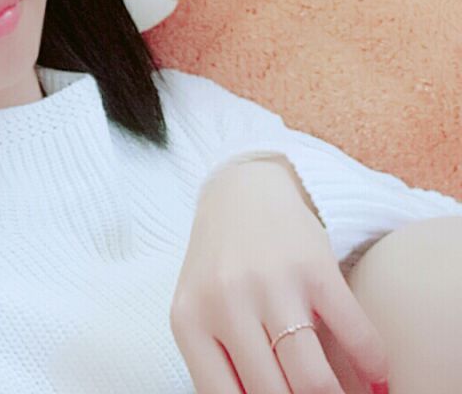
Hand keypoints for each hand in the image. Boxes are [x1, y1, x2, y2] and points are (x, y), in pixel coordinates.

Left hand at [170, 158, 389, 392]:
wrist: (241, 192)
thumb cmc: (220, 262)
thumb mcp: (200, 308)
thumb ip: (218, 362)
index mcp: (189, 320)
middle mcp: (225, 302)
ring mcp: (270, 282)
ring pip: (313, 381)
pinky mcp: (314, 265)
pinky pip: (355, 334)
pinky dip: (373, 366)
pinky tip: (375, 378)